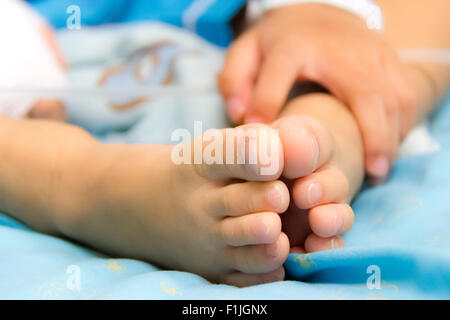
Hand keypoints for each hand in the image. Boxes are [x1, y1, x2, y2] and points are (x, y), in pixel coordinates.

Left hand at [218, 3, 416, 182]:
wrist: (318, 11)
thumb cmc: (281, 42)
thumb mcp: (248, 51)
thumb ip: (235, 80)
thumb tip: (240, 115)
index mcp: (294, 44)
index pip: (279, 74)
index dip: (268, 106)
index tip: (269, 153)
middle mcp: (339, 48)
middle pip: (363, 92)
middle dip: (371, 136)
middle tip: (369, 175)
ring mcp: (370, 51)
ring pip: (394, 95)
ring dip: (391, 136)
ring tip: (379, 171)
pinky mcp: (389, 57)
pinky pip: (406, 92)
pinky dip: (403, 123)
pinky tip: (389, 148)